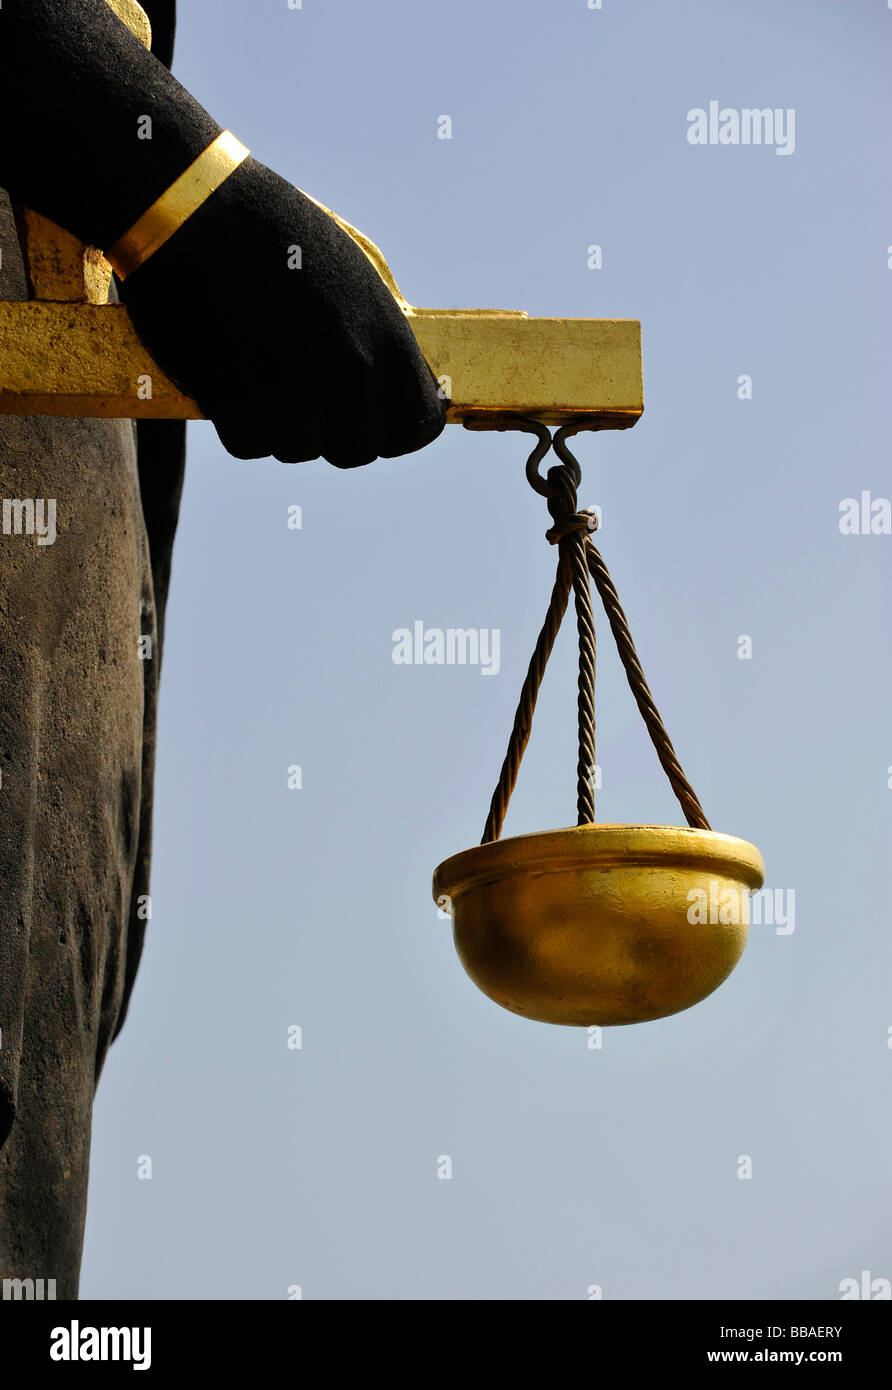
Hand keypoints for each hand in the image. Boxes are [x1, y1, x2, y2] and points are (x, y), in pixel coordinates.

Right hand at [122, 158, 446, 466]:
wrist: (188, 203)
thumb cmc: (270, 233)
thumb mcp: (350, 272)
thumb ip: (376, 335)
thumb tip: (386, 387)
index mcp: (387, 332)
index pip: (415, 427)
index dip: (389, 430)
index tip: (363, 414)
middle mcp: (350, 361)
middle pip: (355, 450)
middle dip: (329, 433)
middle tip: (299, 394)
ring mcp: (295, 380)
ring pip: (299, 449)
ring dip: (278, 426)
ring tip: (258, 372)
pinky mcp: (238, 393)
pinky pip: (250, 445)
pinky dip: (237, 425)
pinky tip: (229, 382)